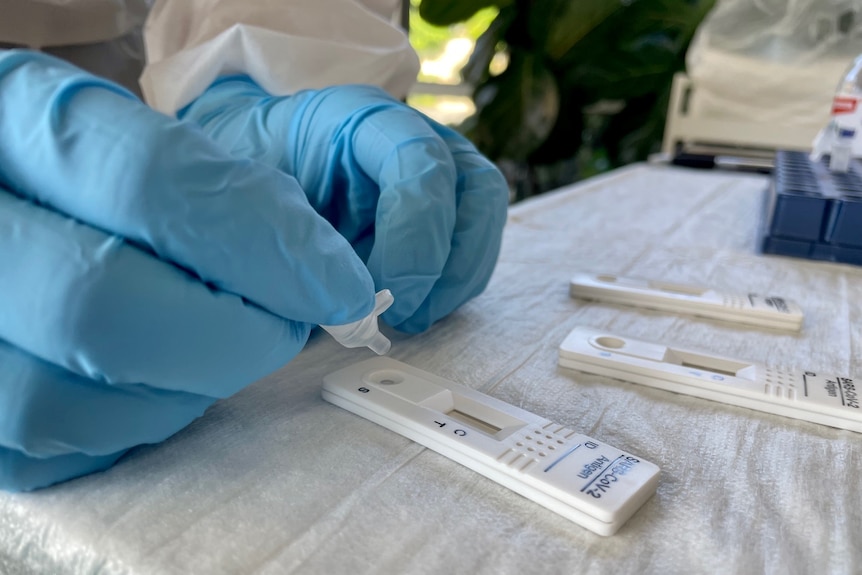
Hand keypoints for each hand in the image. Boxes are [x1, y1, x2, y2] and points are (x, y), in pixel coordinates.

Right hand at [0, 51, 374, 489]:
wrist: (12, 208)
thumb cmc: (97, 175)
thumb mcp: (146, 141)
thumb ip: (221, 189)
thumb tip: (321, 269)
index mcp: (16, 119)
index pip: (150, 182)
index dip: (265, 243)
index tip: (339, 282)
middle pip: (102, 305)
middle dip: (234, 333)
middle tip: (289, 326)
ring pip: (65, 399)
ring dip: (184, 388)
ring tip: (221, 349)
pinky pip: (52, 447)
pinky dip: (135, 423)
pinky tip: (166, 381)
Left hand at [180, 77, 508, 332]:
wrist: (249, 165)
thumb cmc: (246, 178)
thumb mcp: (254, 198)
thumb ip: (300, 238)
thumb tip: (352, 301)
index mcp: (360, 119)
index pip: (420, 163)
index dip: (417, 233)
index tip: (390, 293)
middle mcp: (412, 138)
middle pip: (477, 189)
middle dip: (452, 263)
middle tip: (409, 312)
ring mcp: (434, 172)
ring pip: (482, 221)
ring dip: (457, 280)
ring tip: (409, 316)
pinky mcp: (438, 210)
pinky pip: (470, 247)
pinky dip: (451, 286)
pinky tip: (414, 307)